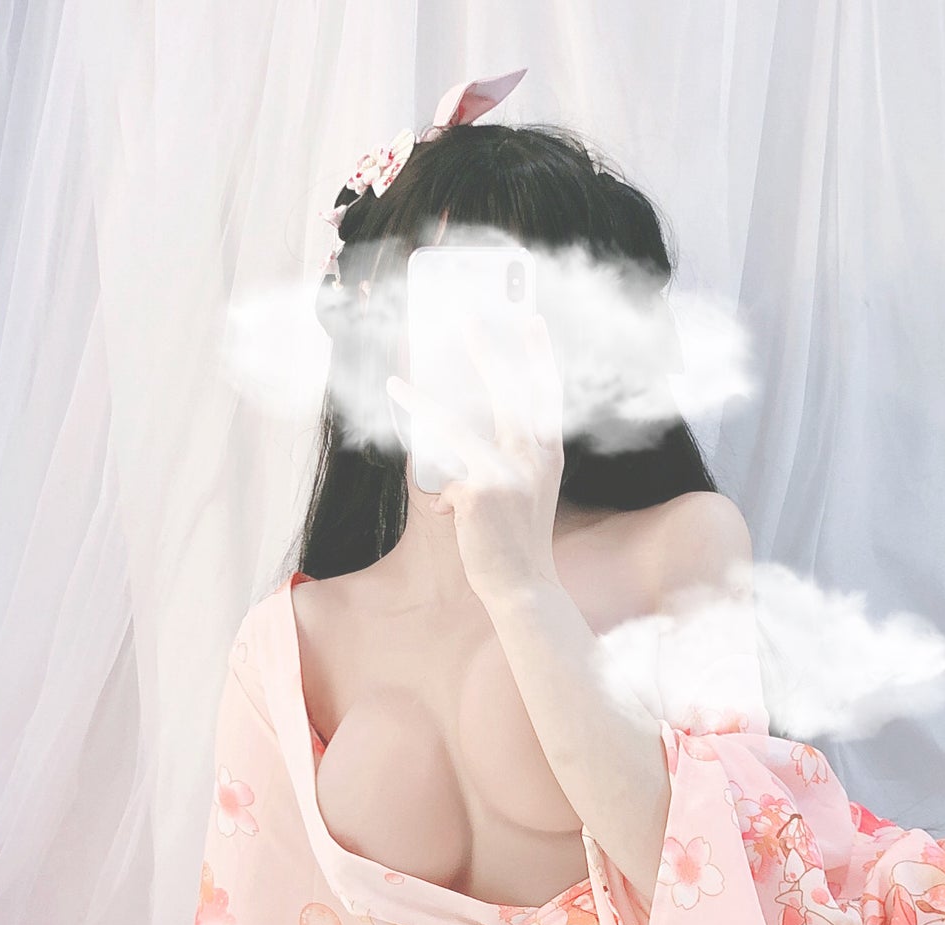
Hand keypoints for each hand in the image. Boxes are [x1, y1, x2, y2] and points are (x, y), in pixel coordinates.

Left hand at [386, 311, 564, 599]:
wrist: (525, 585)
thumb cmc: (519, 540)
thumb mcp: (525, 493)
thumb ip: (502, 462)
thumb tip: (452, 445)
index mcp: (548, 455)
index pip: (548, 394)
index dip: (539, 355)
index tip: (530, 320)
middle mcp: (533, 457)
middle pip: (507, 392)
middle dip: (486, 353)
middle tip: (468, 319)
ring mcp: (508, 472)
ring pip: (456, 424)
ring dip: (420, 401)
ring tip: (396, 379)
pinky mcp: (481, 492)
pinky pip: (445, 481)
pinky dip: (444, 501)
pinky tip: (449, 516)